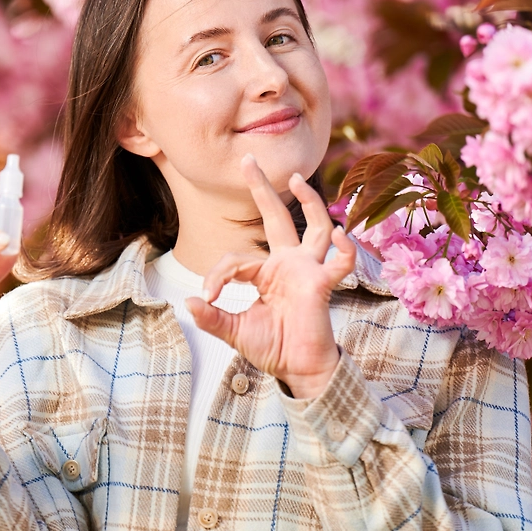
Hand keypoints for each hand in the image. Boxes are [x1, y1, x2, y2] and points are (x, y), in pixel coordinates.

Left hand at [185, 154, 356, 398]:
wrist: (298, 370)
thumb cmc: (272, 348)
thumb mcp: (234, 331)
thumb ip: (212, 318)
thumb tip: (187, 303)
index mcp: (267, 273)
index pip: (237, 258)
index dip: (219, 274)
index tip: (209, 297)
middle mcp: (289, 264)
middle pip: (277, 217)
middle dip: (262, 188)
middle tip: (248, 160)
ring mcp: (308, 271)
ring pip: (313, 227)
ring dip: (308, 202)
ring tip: (295, 178)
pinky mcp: (322, 285)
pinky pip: (340, 263)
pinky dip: (344, 249)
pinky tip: (338, 233)